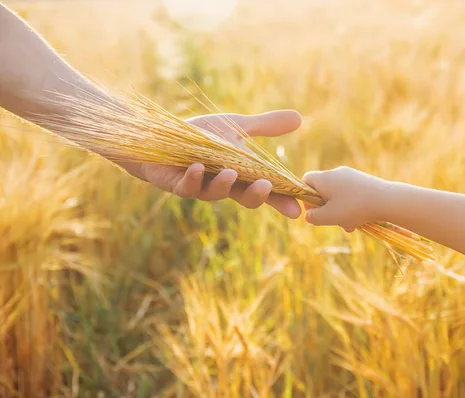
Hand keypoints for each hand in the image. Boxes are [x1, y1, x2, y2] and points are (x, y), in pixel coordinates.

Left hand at [120, 110, 302, 218]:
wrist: (158, 136)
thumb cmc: (198, 135)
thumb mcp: (236, 127)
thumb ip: (266, 126)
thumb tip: (300, 118)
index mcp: (240, 175)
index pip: (265, 190)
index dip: (281, 201)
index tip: (297, 209)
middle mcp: (222, 185)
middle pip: (244, 198)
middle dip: (256, 196)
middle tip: (266, 187)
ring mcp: (200, 187)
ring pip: (215, 194)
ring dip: (224, 184)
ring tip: (230, 173)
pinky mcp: (176, 184)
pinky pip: (186, 187)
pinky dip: (193, 178)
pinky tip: (197, 167)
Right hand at [302, 166, 385, 231]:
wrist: (386, 200)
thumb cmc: (354, 208)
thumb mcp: (329, 217)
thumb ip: (314, 217)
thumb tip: (309, 216)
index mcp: (324, 178)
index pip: (306, 181)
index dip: (305, 197)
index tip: (314, 211)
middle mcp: (336, 173)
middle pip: (323, 190)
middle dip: (326, 209)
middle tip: (334, 221)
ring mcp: (351, 175)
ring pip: (338, 195)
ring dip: (340, 212)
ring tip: (350, 225)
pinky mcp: (363, 181)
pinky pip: (350, 194)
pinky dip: (351, 207)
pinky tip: (360, 220)